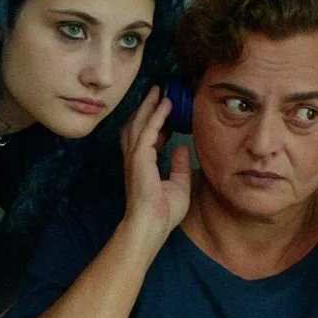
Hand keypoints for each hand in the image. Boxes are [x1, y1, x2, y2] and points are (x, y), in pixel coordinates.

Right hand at [119, 86, 190, 240]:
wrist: (151, 225)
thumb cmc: (162, 213)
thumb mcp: (178, 185)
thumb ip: (179, 166)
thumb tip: (181, 147)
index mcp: (143, 166)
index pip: (147, 137)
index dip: (155, 123)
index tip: (166, 111)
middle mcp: (135, 159)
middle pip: (137, 125)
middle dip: (146, 108)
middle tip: (157, 92)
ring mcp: (135, 157)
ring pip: (139, 123)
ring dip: (149, 106)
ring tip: (158, 91)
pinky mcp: (139, 158)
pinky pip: (148, 130)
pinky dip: (156, 116)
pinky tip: (165, 105)